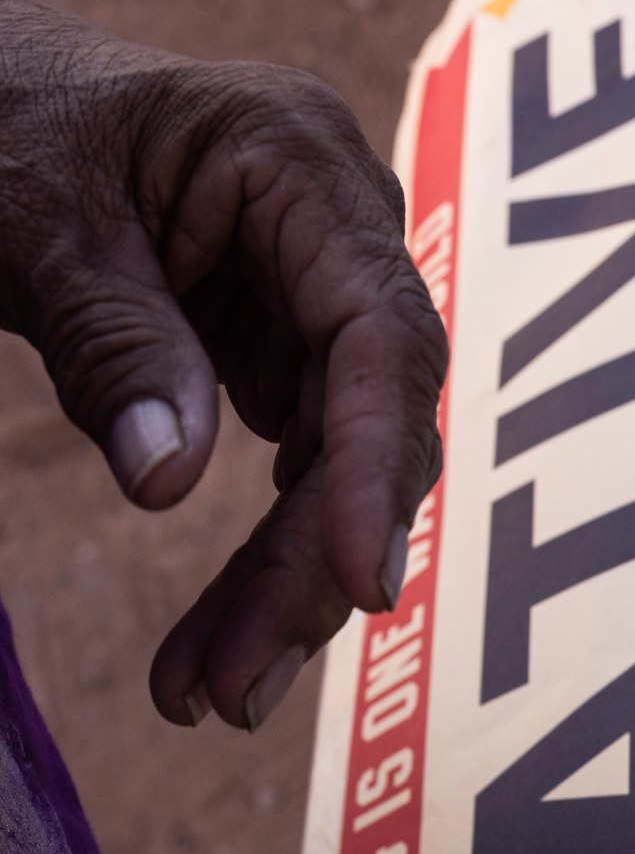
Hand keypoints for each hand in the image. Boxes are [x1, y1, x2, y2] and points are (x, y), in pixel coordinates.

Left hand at [0, 0, 446, 729]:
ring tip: (210, 694)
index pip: (379, 331)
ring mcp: (318, 290)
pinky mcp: (284, 344)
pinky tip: (217, 642)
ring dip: (285, 582)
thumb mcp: (25, 220)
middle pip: (373, 416)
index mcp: (302, 160)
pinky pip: (297, 466)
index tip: (358, 583)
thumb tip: (168, 484)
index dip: (376, 462)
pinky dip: (259, 555)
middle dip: (312, 557)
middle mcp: (342, 227)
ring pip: (342, 460)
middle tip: (234, 686)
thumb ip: (108, 340)